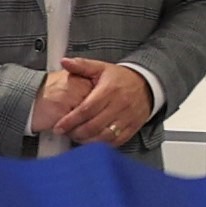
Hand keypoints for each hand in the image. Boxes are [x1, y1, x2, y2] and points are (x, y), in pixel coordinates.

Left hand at [35, 60, 156, 147]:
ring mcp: (127, 118)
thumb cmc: (120, 78)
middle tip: (65, 133)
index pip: (86, 109)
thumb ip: (82, 65)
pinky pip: (115, 142)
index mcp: (109, 90)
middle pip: (94, 126)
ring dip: (87, 140)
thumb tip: (64, 62)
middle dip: (76, 132)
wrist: (146, 84)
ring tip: (76, 137)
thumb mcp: (101, 68)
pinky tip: (91, 141)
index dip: (70, 120)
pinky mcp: (132, 128)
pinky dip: (101, 145)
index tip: (59, 127)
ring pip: (104, 137)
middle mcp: (119, 105)